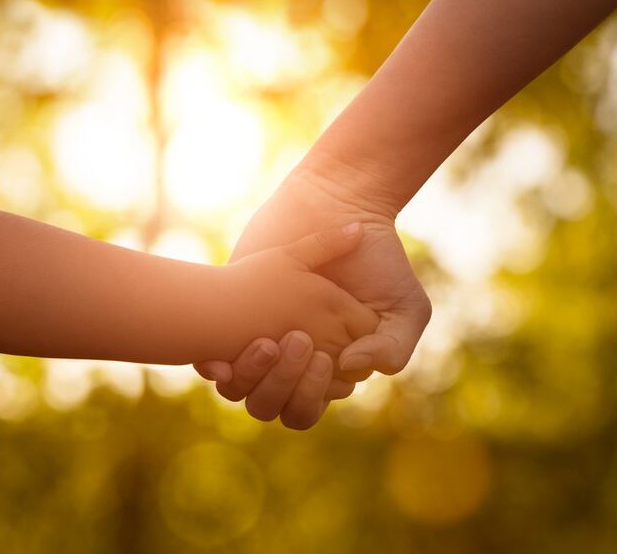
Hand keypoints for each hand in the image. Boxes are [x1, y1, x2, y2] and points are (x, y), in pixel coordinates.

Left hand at [194, 162, 431, 427]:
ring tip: (267, 341)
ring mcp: (259, 342)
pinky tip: (222, 353)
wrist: (340, 207)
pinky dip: (216, 367)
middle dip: (282, 385)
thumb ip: (391, 348)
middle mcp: (291, 363)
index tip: (324, 355)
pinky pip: (212, 364)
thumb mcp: (405, 307)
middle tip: (299, 340)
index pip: (306, 408)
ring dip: (252, 377)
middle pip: (273, 406)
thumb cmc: (378, 260)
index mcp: (328, 371)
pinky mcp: (230, 318)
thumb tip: (346, 368)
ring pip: (241, 393)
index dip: (310, 393)